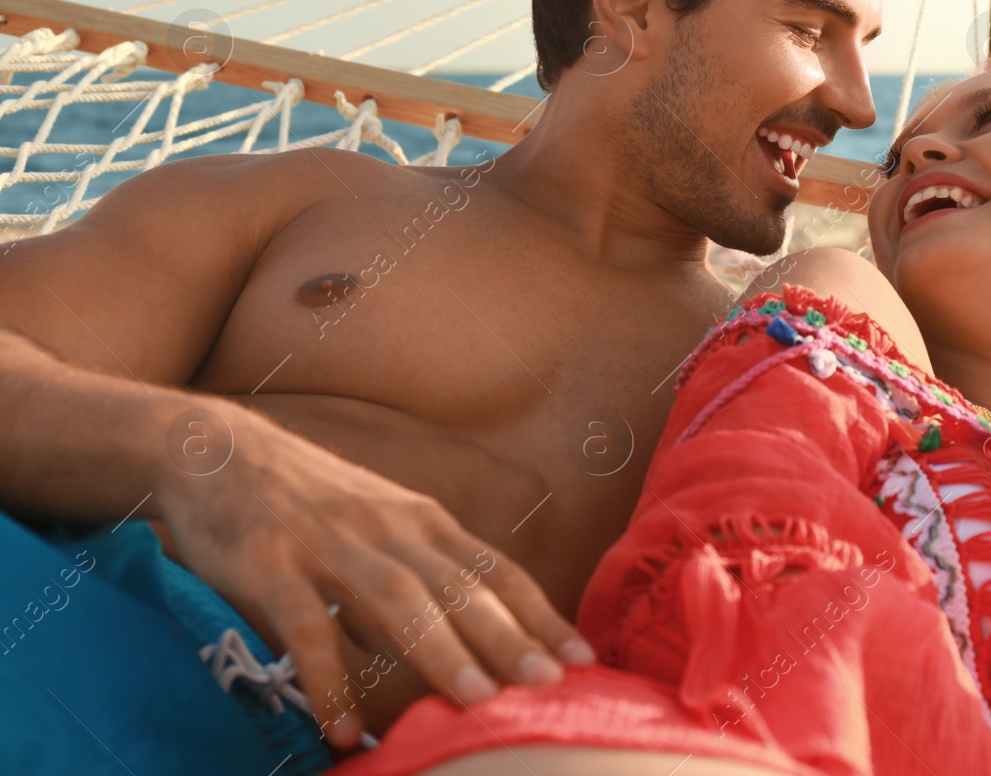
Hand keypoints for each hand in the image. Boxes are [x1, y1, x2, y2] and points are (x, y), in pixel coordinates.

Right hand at [153, 406, 592, 749]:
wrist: (218, 450)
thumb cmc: (313, 501)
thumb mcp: (382, 523)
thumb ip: (424, 570)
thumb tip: (478, 637)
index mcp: (422, 520)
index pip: (497, 571)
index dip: (540, 615)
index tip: (582, 659)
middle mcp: (387, 529)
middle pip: (459, 586)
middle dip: (509, 636)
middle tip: (549, 685)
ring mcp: (329, 543)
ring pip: (398, 599)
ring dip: (439, 651)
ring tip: (474, 705)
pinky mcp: (269, 563)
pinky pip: (305, 628)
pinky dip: (329, 680)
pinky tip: (347, 730)